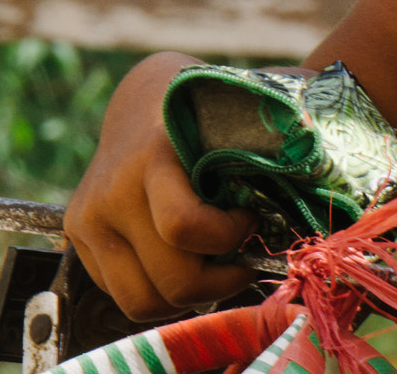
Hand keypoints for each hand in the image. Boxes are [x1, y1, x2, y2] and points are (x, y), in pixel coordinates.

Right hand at [65, 52, 257, 320]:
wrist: (142, 97)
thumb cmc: (208, 105)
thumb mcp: (238, 109)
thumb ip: (272, 138)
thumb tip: (319, 164)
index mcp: (154, 155)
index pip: (184, 226)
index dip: (229, 237)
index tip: (254, 221)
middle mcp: (112, 192)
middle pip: (168, 280)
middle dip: (218, 282)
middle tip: (245, 262)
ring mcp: (88, 220)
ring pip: (141, 300)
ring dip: (187, 298)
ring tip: (217, 271)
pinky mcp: (77, 239)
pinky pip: (122, 294)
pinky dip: (160, 292)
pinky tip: (186, 263)